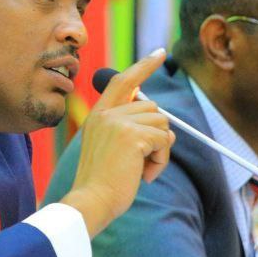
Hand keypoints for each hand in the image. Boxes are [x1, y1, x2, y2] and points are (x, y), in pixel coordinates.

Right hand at [60, 49, 174, 236]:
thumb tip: (167, 126)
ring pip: (162, 124)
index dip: (144, 66)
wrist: (90, 202)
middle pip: (152, 108)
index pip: (123, 81)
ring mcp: (118, 122)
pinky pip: (164, 140)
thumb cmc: (102, 184)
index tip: (160, 53)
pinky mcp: (132, 136)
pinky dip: (161, 160)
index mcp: (98, 115)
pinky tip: (145, 175)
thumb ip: (130, 131)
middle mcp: (107, 113)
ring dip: (160, 150)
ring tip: (141, 170)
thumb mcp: (112, 149)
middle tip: (143, 162)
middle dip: (157, 135)